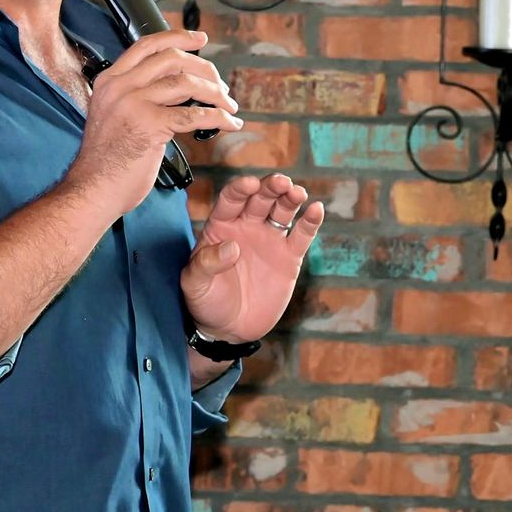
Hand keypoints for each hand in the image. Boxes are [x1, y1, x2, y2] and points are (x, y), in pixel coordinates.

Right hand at [60, 29, 240, 221]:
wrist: (92, 189)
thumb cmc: (106, 160)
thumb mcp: (113, 114)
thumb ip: (137, 95)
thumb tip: (178, 84)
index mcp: (109, 81)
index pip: (147, 46)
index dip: (177, 37)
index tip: (200, 40)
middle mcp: (119, 86)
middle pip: (171, 58)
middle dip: (205, 68)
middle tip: (221, 84)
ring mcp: (132, 104)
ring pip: (186, 83)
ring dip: (216, 94)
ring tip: (229, 106)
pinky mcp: (149, 125)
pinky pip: (193, 115)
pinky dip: (218, 118)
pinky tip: (229, 123)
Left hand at [180, 173, 322, 342]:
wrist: (228, 329)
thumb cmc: (206, 301)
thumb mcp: (195, 283)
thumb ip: (207, 263)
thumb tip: (231, 247)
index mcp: (221, 226)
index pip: (231, 199)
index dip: (241, 188)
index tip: (250, 184)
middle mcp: (246, 227)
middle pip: (260, 199)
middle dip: (270, 187)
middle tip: (281, 182)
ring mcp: (269, 240)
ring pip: (282, 211)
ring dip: (290, 198)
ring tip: (297, 192)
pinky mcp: (289, 257)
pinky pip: (302, 235)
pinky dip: (310, 221)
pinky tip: (316, 209)